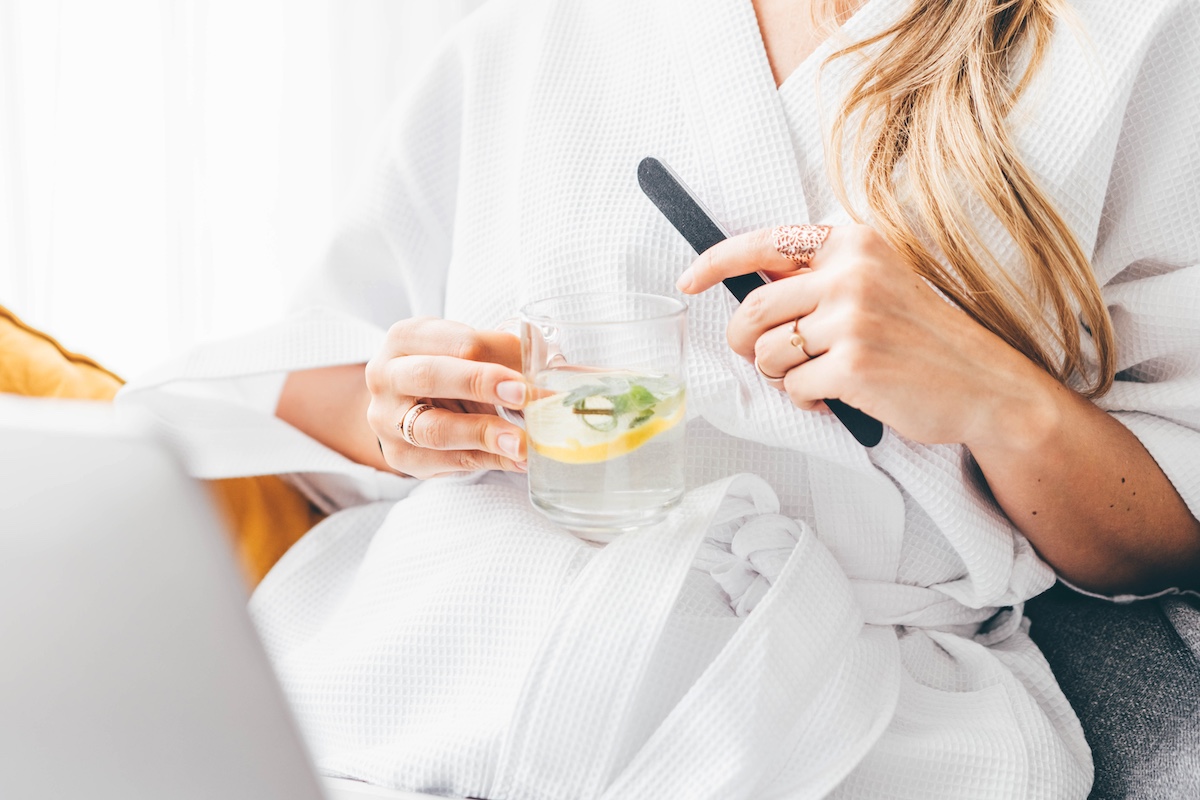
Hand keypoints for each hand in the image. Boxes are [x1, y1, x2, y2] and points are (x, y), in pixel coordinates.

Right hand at [365, 317, 527, 478]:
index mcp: (405, 338)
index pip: (456, 341)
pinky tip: (517, 459)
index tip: (534, 368)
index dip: (498, 352)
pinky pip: (448, 462)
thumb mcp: (468, 353)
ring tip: (522, 442)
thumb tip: (556, 365)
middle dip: (481, 383)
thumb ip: (504, 355)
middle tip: (525, 396)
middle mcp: (387, 376)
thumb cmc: (445, 372)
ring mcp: (387, 420)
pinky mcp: (401, 456)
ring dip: (484, 434)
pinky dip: (489, 460)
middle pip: (431, 376)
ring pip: (435, 428)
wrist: (403, 408)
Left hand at [676, 224, 1056, 448]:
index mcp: (853, 243)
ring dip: (779, 375)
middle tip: (761, 358)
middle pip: (752, 309)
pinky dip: (804, 401)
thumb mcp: (877, 283)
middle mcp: (851, 273)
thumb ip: (819, 278)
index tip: (687, 280)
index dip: (715, 262)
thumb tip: (749, 289)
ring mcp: (852, 318)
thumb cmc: (922, 338)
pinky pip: (792, 387)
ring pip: (766, 352)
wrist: (984, 386)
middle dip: (744, 343)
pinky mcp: (853, 365)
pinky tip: (834, 397)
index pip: (764, 244)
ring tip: (816, 377)